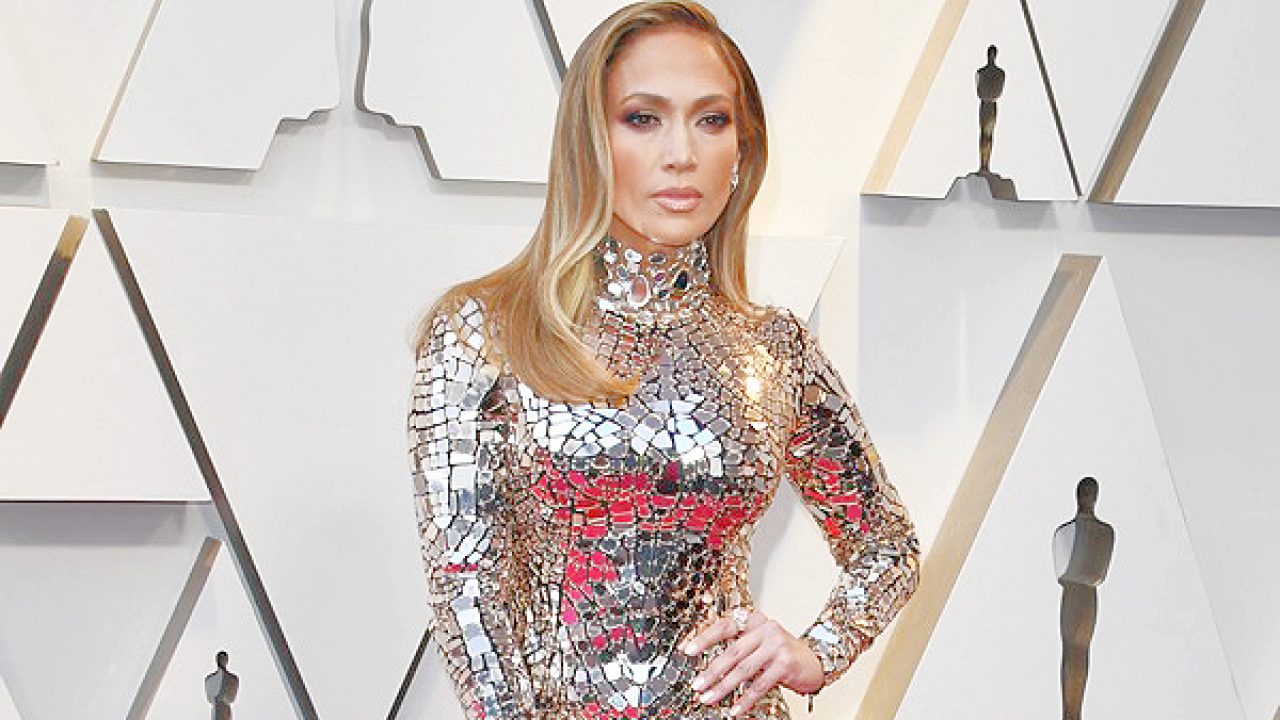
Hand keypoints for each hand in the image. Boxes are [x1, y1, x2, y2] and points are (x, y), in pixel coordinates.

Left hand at [682, 608, 823, 715]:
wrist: (816, 661)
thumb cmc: (784, 655)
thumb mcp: (761, 645)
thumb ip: (741, 650)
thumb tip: (709, 669)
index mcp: (755, 621)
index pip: (725, 626)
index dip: (704, 637)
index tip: (688, 650)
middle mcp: (766, 629)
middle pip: (732, 651)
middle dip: (711, 671)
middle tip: (697, 685)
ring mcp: (777, 645)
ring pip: (744, 669)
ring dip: (723, 687)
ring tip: (709, 699)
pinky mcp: (785, 663)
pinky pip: (760, 684)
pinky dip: (745, 699)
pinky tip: (735, 709)